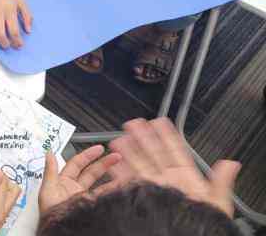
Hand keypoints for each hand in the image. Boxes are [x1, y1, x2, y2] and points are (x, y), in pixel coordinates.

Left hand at [38, 147, 121, 215]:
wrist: (58, 232)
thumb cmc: (49, 214)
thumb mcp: (47, 190)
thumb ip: (50, 171)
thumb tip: (49, 152)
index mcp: (64, 182)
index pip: (78, 164)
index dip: (88, 155)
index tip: (99, 149)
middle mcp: (76, 189)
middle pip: (91, 172)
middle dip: (104, 163)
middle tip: (116, 156)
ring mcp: (84, 199)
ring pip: (100, 185)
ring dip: (111, 177)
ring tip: (123, 171)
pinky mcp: (91, 209)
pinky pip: (103, 198)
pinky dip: (112, 193)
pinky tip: (120, 188)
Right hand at [109, 118, 239, 216]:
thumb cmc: (206, 226)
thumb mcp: (217, 203)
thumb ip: (221, 182)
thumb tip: (231, 164)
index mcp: (186, 179)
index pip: (175, 152)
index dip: (167, 136)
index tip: (159, 122)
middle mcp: (168, 182)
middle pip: (154, 154)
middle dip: (143, 137)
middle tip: (134, 122)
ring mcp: (155, 189)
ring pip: (140, 165)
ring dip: (130, 151)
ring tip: (120, 138)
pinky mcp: (144, 199)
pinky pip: (131, 182)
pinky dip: (121, 172)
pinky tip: (115, 162)